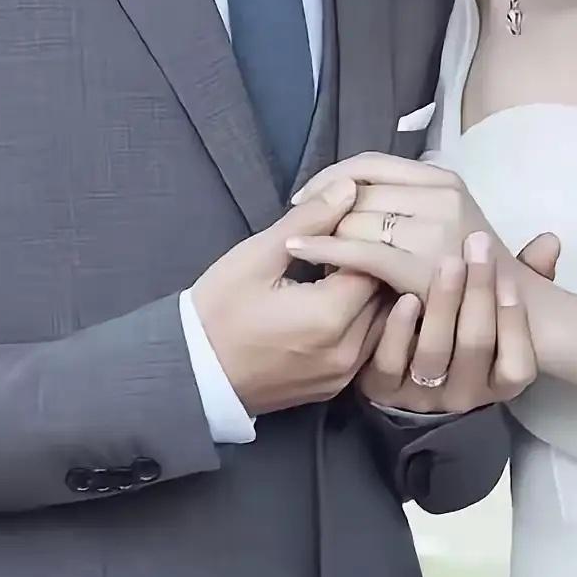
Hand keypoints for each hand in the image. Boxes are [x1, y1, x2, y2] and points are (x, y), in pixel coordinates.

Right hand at [190, 180, 389, 417]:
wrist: (191, 373)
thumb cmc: (219, 310)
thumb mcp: (257, 256)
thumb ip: (309, 220)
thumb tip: (349, 187)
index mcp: (331, 316)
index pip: (375, 265)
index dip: (362, 241)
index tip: (342, 229)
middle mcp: (347, 351)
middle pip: (385, 296)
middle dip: (372, 268)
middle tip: (346, 247)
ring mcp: (342, 376)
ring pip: (380, 324)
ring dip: (370, 297)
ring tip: (341, 275)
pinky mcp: (333, 388)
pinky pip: (365, 349)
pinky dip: (360, 324)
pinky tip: (336, 306)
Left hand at [287, 153, 560, 303]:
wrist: (516, 316)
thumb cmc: (472, 269)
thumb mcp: (446, 218)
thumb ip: (407, 197)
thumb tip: (349, 183)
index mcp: (444, 179)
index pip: (372, 163)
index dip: (331, 177)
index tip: (303, 195)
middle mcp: (442, 195)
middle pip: (358, 192)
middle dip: (327, 212)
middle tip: (309, 233)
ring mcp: (435, 230)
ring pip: (354, 221)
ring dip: (328, 238)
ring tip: (317, 257)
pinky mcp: (421, 265)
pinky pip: (359, 251)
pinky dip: (323, 249)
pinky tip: (299, 251)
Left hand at [358, 232, 537, 413]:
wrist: (398, 364)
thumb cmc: (457, 327)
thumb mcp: (491, 306)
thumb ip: (523, 278)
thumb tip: (549, 242)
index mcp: (496, 381)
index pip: (517, 366)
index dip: (515, 323)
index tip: (510, 277)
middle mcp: (463, 393)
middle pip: (475, 347)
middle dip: (478, 292)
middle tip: (476, 246)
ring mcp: (421, 394)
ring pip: (434, 353)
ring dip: (443, 304)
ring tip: (448, 263)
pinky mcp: (382, 389)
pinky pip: (390, 364)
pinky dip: (400, 329)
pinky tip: (406, 296)